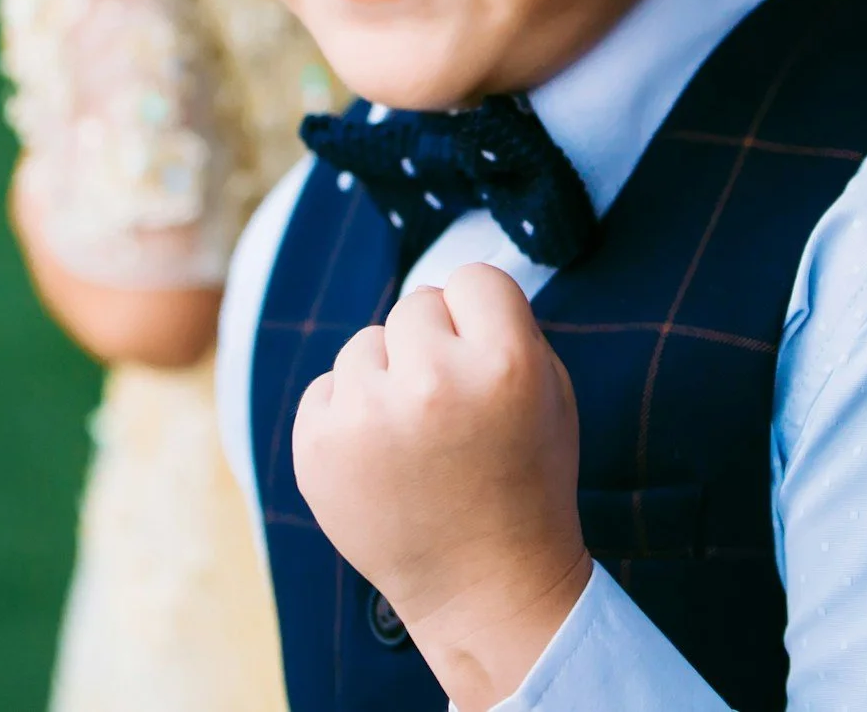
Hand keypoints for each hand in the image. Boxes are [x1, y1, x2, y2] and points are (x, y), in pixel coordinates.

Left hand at [293, 263, 591, 709]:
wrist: (484, 587)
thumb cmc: (524, 483)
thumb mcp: (551, 394)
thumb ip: (506, 329)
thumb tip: (447, 290)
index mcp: (504, 364)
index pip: (473, 279)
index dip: (480, 317)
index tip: (484, 357)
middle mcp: (432, 383)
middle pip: (417, 307)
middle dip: (433, 347)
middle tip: (451, 408)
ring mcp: (366, 416)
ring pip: (365, 344)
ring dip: (387, 379)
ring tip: (416, 440)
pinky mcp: (316, 446)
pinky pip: (326, 387)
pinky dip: (348, 415)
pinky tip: (380, 460)